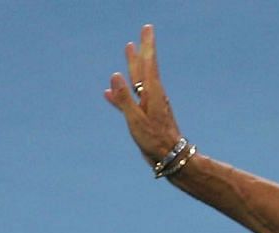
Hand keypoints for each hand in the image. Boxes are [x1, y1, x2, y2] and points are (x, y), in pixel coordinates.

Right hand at [102, 24, 183, 169]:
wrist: (170, 158)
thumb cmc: (155, 141)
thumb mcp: (136, 120)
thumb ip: (124, 99)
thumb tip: (115, 76)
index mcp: (152, 93)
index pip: (148, 63)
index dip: (147, 46)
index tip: (148, 28)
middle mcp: (152, 96)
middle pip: (144, 67)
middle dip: (142, 49)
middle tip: (145, 32)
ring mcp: (149, 105)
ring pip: (137, 80)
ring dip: (132, 65)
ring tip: (129, 50)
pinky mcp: (145, 116)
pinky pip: (130, 100)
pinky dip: (120, 95)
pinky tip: (109, 92)